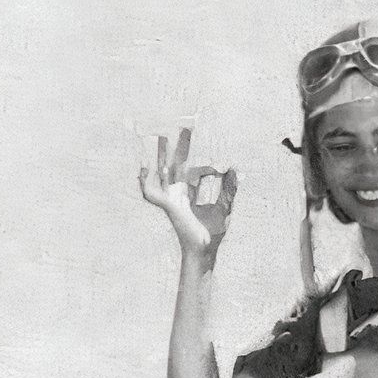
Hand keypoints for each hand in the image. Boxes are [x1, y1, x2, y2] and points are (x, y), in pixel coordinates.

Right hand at [139, 127, 237, 261]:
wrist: (205, 250)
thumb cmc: (213, 234)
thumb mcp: (224, 207)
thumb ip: (229, 189)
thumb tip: (233, 169)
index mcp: (190, 195)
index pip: (196, 172)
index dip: (209, 168)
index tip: (222, 169)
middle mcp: (179, 194)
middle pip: (178, 164)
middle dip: (182, 146)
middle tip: (186, 127)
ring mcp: (172, 199)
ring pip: (164, 171)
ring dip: (162, 154)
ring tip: (162, 135)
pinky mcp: (168, 206)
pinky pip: (151, 193)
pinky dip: (144, 182)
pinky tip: (143, 168)